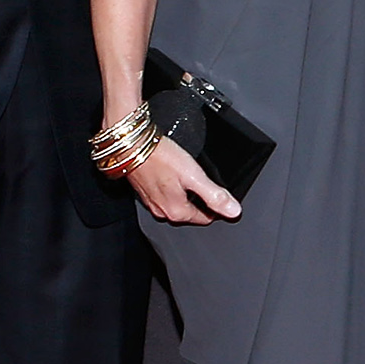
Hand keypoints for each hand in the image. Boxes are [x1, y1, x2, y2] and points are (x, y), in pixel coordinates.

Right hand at [126, 134, 240, 224]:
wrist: (130, 144)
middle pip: (191, 212)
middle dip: (202, 202)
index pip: (205, 219)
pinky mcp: (144, 191)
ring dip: (187, 194)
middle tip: (208, 184)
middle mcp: (162, 211)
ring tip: (192, 177)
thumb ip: (215, 195)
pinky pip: (165, 195)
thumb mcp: (194, 176)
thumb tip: (234, 211)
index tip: (223, 198)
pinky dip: (173, 187)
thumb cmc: (160, 157)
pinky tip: (175, 174)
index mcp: (176, 211)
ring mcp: (151, 202)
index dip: (217, 208)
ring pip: (177, 203)